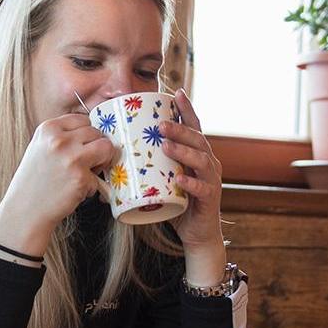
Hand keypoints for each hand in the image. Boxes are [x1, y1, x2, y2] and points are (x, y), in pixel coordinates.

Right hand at [0, 113, 116, 256]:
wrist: (25, 210)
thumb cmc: (34, 182)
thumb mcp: (41, 148)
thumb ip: (63, 137)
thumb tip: (93, 133)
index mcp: (48, 128)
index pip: (82, 119)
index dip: (86, 135)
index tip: (82, 147)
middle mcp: (59, 140)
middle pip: (96, 132)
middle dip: (95, 148)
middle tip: (86, 164)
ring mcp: (71, 158)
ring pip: (106, 147)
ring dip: (102, 161)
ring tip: (87, 173)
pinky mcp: (81, 177)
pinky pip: (100, 176)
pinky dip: (92, 186)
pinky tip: (76, 190)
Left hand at [159, 90, 226, 250]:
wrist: (196, 234)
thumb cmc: (178, 204)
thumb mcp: (164, 179)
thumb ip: (150, 165)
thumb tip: (116, 153)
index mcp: (198, 155)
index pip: (194, 128)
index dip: (187, 110)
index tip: (176, 93)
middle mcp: (208, 163)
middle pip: (197, 139)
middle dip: (180, 129)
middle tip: (160, 124)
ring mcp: (211, 180)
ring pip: (202, 160)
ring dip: (183, 151)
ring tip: (166, 146)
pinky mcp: (210, 199)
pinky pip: (203, 188)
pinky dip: (191, 182)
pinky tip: (179, 179)